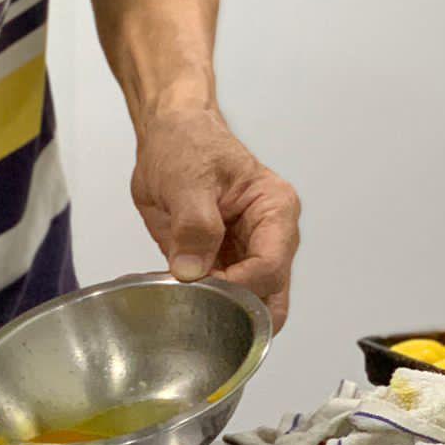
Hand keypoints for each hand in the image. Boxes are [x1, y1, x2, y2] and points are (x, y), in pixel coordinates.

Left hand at [130, 106, 300, 326]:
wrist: (169, 134)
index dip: (238, 285)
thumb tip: (192, 269)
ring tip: (185, 301)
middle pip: (269, 294)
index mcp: (275, 209)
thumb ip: (194, 224)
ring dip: (219, 310)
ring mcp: (248, 252)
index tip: (203, 286)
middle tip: (198, 307)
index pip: (270, 265)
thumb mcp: (187, 178)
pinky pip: (222, 296)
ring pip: (250, 304)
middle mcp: (271, 235)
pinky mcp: (224, 261)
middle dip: (238, 310)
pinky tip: (178, 294)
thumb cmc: (188, 142)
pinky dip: (202, 303)